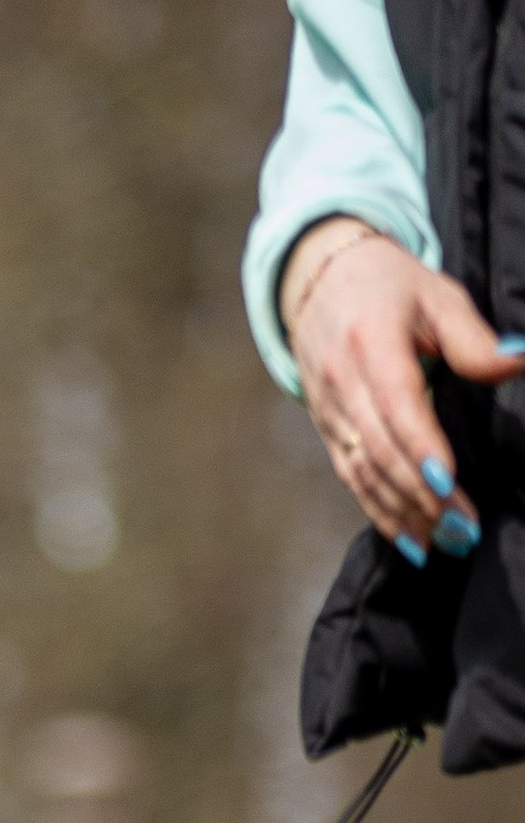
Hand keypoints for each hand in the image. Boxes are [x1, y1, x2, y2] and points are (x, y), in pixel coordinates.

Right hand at [280, 220, 524, 560]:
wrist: (319, 280)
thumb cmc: (388, 286)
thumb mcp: (437, 297)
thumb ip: (474, 339)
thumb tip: (519, 360)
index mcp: (371, 343)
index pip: (397, 406)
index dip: (421, 448)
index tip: (449, 483)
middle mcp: (342, 383)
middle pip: (381, 451)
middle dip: (421, 495)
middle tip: (463, 528)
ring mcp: (329, 411)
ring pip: (364, 473)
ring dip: (403, 513)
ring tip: (443, 542)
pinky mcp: (327, 430)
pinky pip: (351, 478)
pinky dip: (379, 512)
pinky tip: (408, 539)